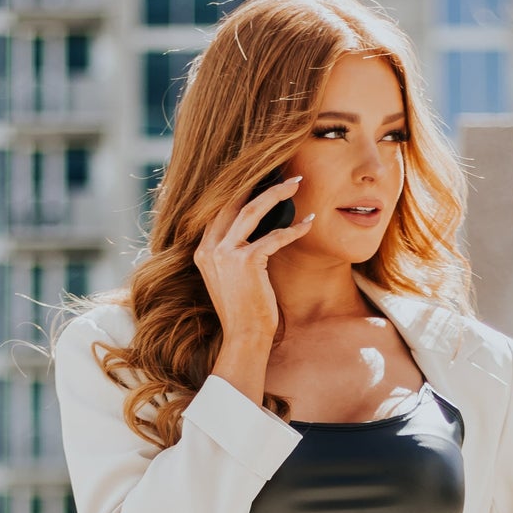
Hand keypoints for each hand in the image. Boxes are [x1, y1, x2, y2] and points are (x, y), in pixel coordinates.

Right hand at [193, 175, 315, 361]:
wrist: (244, 338)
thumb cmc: (243, 311)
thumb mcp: (229, 277)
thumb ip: (232, 252)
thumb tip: (255, 228)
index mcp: (204, 251)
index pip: (221, 210)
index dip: (242, 190)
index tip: (261, 179)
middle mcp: (210, 249)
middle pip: (235, 202)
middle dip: (261, 183)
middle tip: (284, 175)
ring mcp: (226, 254)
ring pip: (253, 209)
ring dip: (277, 193)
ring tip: (296, 184)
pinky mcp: (247, 261)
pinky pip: (275, 236)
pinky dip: (294, 230)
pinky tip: (308, 224)